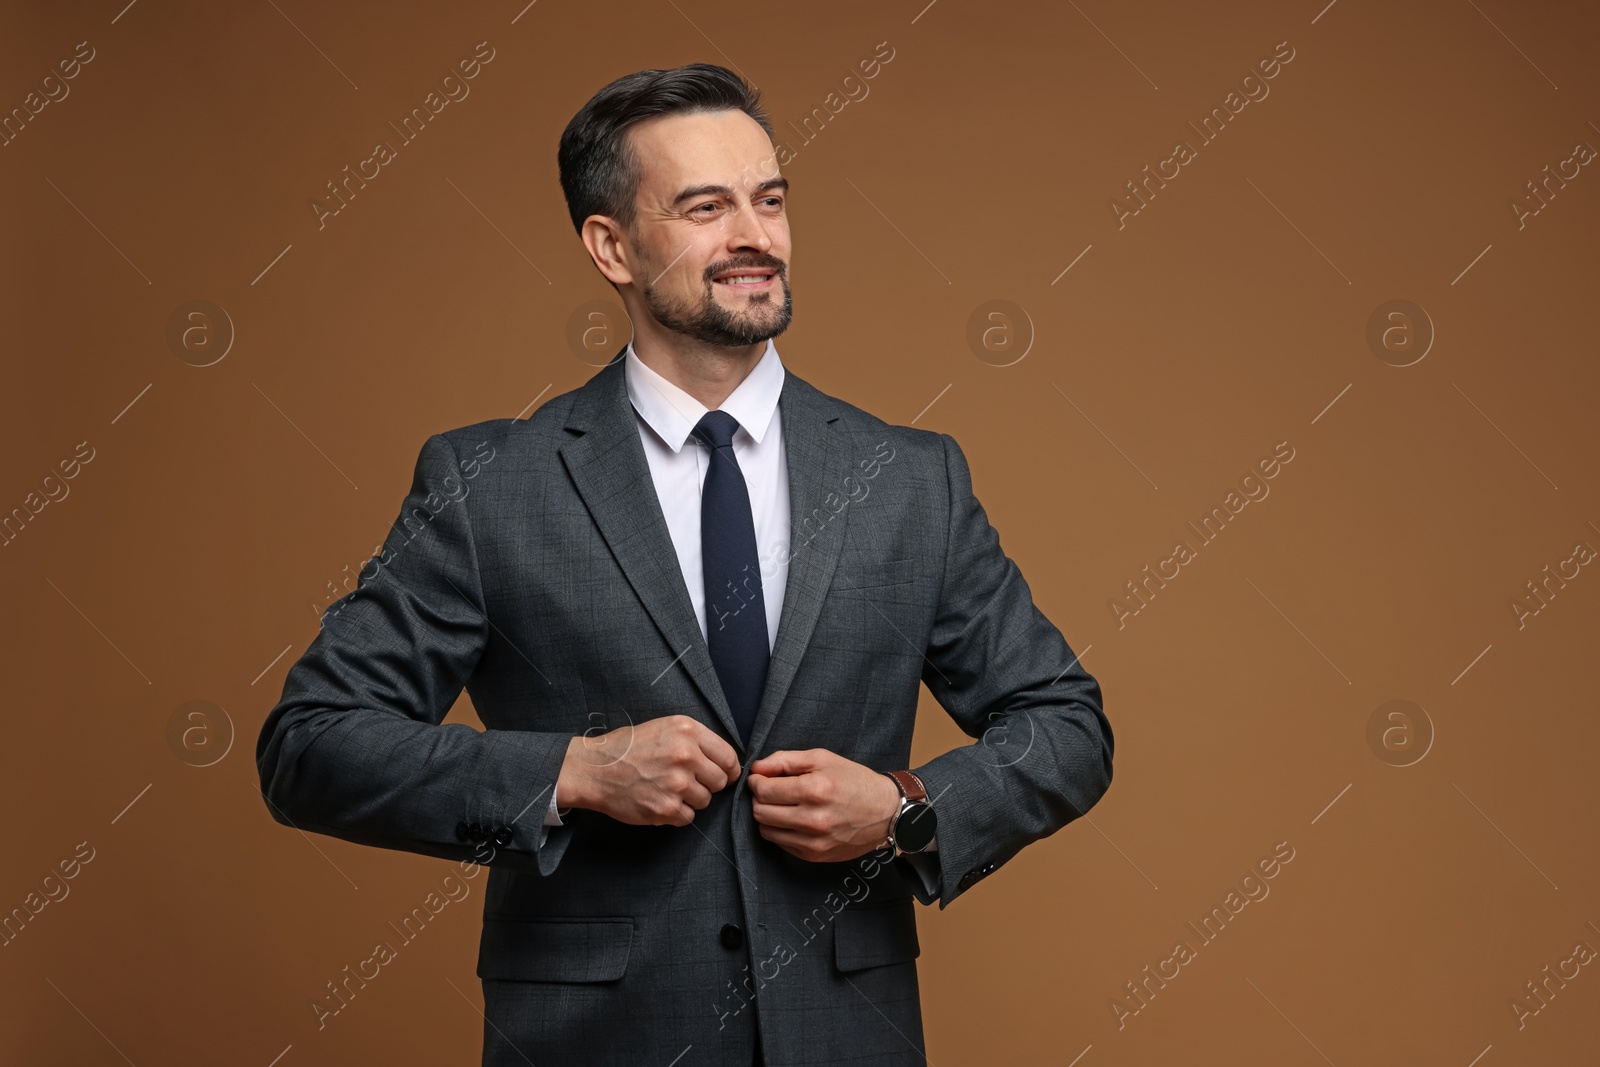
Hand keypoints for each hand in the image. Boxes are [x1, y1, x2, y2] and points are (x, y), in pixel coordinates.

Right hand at [558, 715, 739, 826]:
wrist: (596, 769)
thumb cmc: (630, 747)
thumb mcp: (666, 728)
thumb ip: (697, 741)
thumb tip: (726, 763)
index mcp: (688, 731)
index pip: (729, 757)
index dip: (729, 769)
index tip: (724, 775)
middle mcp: (685, 755)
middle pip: (720, 781)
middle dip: (707, 784)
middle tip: (687, 781)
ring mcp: (677, 783)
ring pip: (705, 801)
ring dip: (691, 799)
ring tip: (668, 788)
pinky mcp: (666, 808)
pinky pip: (688, 817)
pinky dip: (677, 813)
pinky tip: (659, 800)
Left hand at [747, 749, 900, 862]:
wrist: (885, 812)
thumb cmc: (854, 781)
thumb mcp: (822, 758)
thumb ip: (785, 760)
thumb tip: (756, 768)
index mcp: (814, 790)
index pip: (764, 790)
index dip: (757, 781)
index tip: (761, 777)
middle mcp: (812, 819)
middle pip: (760, 811)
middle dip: (760, 798)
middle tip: (771, 790)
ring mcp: (813, 842)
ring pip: (766, 830)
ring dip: (767, 816)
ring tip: (782, 805)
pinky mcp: (814, 856)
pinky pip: (780, 844)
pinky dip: (780, 830)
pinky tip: (794, 819)